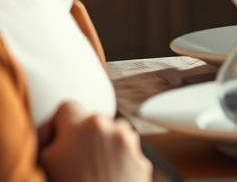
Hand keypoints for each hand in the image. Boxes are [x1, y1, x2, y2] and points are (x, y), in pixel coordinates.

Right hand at [37, 102, 151, 181]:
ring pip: (114, 135)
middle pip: (93, 122)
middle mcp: (111, 127)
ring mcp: (130, 143)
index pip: (67, 108)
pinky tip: (106, 177)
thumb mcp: (47, 162)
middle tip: (73, 160)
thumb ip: (49, 139)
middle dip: (84, 137)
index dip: (60, 125)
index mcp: (83, 124)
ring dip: (105, 146)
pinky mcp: (142, 159)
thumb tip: (53, 133)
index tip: (58, 139)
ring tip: (91, 171)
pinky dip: (119, 162)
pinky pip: (128, 153)